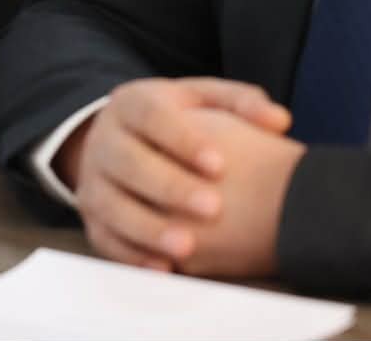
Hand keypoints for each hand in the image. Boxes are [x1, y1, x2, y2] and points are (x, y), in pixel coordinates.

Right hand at [62, 77, 291, 271]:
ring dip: (147, 228)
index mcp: (132, 102)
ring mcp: (92, 178)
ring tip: (188, 248)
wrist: (122, 139)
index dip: (182, 139)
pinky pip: (103, 238)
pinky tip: (164, 269)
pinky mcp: (91, 215)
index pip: (151, 115)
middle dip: (169, 186)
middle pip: (127, 161)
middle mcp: (104, 138)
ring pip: (110, 204)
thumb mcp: (205, 100)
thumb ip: (242, 103)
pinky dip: (130, 255)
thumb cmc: (176, 122)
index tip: (219, 165)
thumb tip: (279, 122)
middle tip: (213, 209)